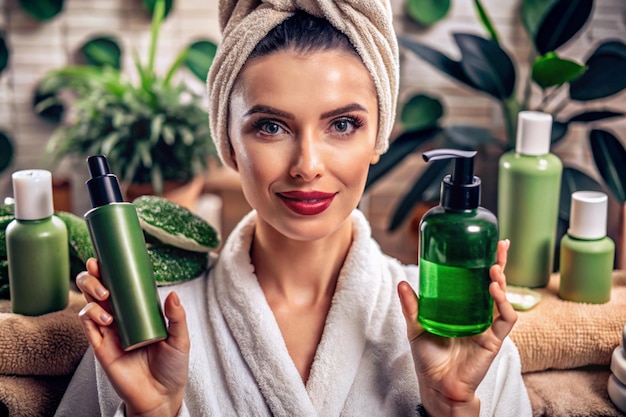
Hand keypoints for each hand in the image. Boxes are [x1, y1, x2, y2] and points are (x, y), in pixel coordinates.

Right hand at [77, 258, 189, 416]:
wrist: (161, 396)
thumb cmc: (172, 367)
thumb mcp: (180, 340)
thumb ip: (178, 318)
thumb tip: (173, 294)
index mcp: (138, 310)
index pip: (121, 284)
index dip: (110, 269)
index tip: (105, 256)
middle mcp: (120, 317)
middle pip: (98, 289)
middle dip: (93, 276)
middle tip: (99, 272)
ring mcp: (109, 331)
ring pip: (89, 304)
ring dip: (91, 294)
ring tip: (106, 298)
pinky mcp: (101, 347)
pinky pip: (87, 326)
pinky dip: (90, 317)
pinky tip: (105, 319)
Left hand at [397, 240, 515, 416]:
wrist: (437, 386)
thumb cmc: (429, 358)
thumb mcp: (417, 327)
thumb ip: (412, 307)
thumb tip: (402, 283)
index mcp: (463, 309)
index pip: (477, 280)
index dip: (484, 262)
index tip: (487, 243)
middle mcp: (478, 315)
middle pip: (494, 284)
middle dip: (499, 264)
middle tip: (501, 245)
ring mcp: (488, 327)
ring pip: (502, 299)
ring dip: (501, 281)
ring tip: (493, 268)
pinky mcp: (494, 340)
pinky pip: (505, 319)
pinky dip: (502, 303)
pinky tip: (493, 290)